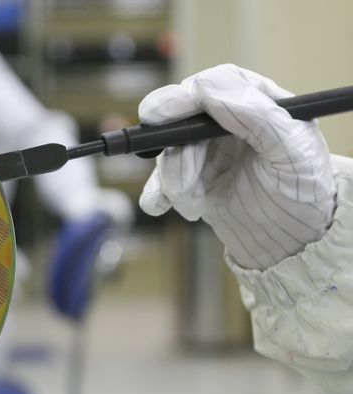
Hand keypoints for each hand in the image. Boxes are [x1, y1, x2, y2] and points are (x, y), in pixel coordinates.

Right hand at [138, 64, 335, 269]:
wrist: (293, 242)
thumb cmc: (304, 192)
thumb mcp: (291, 148)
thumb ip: (254, 113)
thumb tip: (205, 87)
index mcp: (257, 103)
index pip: (215, 85)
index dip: (185, 96)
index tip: (164, 113)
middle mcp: (227, 123)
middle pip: (182, 117)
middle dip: (173, 146)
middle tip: (166, 162)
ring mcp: (206, 152)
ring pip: (169, 151)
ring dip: (173, 179)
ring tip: (191, 204)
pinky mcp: (191, 180)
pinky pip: (160, 180)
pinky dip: (156, 193)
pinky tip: (162, 205)